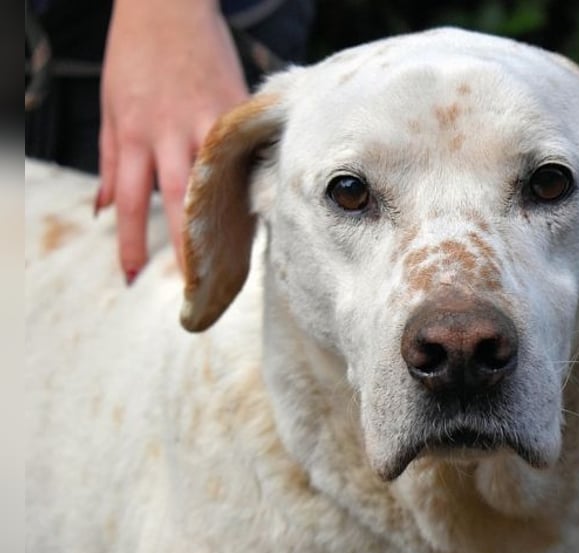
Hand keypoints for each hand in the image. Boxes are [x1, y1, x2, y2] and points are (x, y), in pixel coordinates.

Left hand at [98, 0, 247, 282]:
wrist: (169, 5)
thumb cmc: (134, 56)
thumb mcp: (109, 107)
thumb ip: (111, 161)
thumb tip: (103, 209)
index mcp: (133, 133)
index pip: (133, 200)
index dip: (132, 241)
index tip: (134, 277)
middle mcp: (170, 131)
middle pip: (179, 200)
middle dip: (186, 245)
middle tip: (196, 285)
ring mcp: (208, 120)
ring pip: (219, 180)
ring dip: (225, 221)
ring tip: (235, 259)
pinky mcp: (237, 109)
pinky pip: (245, 153)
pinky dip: (251, 183)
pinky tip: (263, 211)